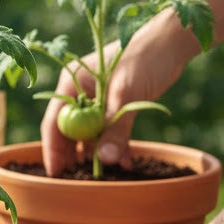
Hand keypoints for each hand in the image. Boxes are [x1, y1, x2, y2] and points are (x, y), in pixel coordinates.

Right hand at [41, 25, 187, 175]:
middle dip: (72, 155)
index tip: (55, 174)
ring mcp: (97, 99)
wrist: (171, 42)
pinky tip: (125, 162)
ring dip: (97, 153)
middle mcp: (80, 93)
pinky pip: (109, 129)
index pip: (53, 123)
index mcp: (70, 85)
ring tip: (102, 176)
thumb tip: (106, 161)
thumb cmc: (144, 59)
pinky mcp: (115, 104)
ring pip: (90, 132)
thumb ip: (115, 129)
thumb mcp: (127, 95)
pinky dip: (115, 144)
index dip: (52, 149)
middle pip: (68, 130)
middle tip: (76, 181)